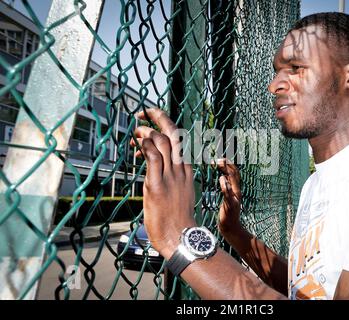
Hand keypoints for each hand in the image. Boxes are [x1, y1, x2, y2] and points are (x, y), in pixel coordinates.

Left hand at [131, 108, 196, 257]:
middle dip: (159, 116)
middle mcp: (181, 169)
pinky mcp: (157, 185)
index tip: (152, 122)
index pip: (180, 140)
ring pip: (163, 141)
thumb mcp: (179, 193)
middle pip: (174, 133)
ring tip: (134, 131)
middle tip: (145, 111)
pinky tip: (136, 144)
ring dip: (146, 131)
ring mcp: (170, 176)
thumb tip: (155, 171)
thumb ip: (170, 179)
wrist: (180, 236)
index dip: (166, 126)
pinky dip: (144, 145)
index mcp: (186, 170)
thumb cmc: (176, 219)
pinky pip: (153, 157)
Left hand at [216, 158, 241, 235]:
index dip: (230, 165)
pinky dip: (226, 186)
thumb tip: (223, 177)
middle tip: (220, 158)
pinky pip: (228, 194)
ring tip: (220, 164)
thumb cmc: (227, 213)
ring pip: (233, 182)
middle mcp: (237, 192)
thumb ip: (227, 188)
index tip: (222, 159)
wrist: (231, 227)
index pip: (235, 174)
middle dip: (228, 165)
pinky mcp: (230, 205)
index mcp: (236, 190)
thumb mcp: (228, 198)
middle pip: (235, 175)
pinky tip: (222, 179)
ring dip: (227, 171)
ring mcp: (234, 198)